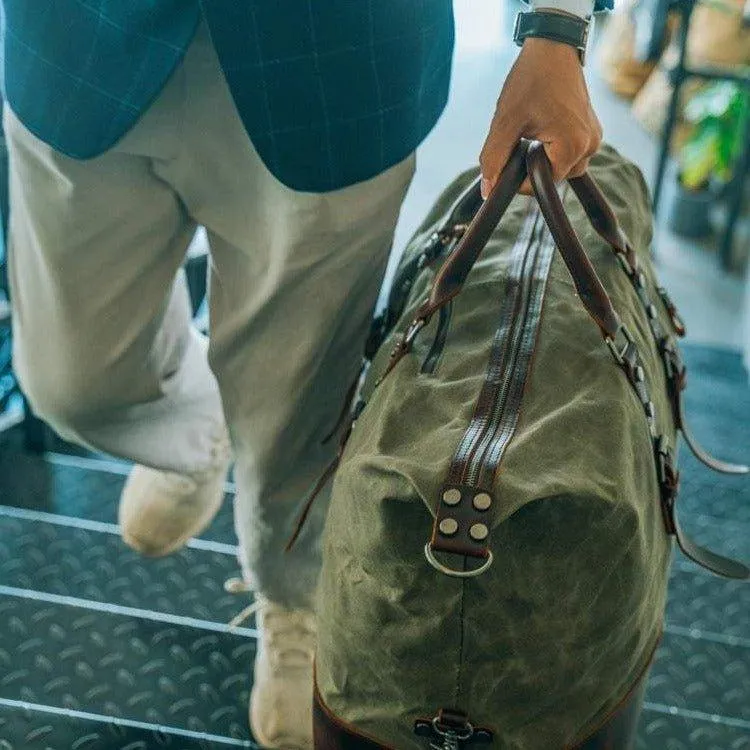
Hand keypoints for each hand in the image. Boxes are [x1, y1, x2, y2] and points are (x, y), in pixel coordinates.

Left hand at [479, 37, 601, 196]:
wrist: (552, 47)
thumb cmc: (531, 80)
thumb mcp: (505, 123)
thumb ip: (494, 160)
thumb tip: (488, 191)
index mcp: (573, 146)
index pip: (543, 183)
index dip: (521, 180)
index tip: (509, 160)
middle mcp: (590, 146)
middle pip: (555, 177)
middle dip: (533, 167)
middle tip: (519, 142)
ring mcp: (594, 138)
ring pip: (563, 168)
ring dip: (543, 159)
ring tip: (530, 135)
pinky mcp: (592, 131)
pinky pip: (571, 154)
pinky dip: (554, 150)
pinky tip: (542, 131)